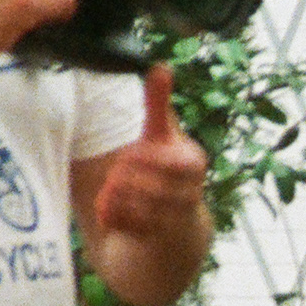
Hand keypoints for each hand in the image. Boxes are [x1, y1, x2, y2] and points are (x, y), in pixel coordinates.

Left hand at [91, 66, 211, 239]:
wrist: (176, 227)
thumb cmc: (165, 171)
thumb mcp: (161, 135)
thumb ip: (158, 103)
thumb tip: (160, 65)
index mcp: (193, 162)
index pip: (167, 160)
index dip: (142, 158)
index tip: (128, 155)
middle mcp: (191, 192)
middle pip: (147, 182)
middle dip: (124, 179)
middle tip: (116, 176)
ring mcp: (177, 219)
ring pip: (137, 206)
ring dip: (116, 199)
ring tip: (111, 194)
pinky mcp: (160, 240)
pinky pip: (128, 227)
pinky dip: (114, 219)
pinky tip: (112, 213)